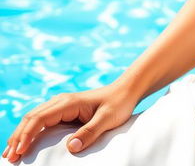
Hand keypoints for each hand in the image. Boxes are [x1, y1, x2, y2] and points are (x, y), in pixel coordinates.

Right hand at [2, 81, 138, 162]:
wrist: (126, 91)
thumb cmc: (118, 104)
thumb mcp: (108, 119)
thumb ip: (90, 132)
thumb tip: (70, 147)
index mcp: (69, 102)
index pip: (39, 119)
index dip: (26, 136)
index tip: (18, 153)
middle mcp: (61, 101)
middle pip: (31, 118)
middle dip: (17, 137)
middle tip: (8, 158)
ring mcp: (62, 104)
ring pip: (33, 117)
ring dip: (21, 134)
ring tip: (10, 153)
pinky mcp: (64, 109)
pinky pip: (41, 119)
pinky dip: (29, 131)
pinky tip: (24, 143)